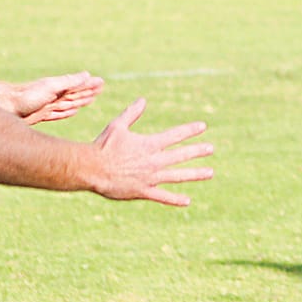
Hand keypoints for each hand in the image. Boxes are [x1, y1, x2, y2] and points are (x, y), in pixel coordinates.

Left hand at [10, 70, 103, 125]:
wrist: (5, 105)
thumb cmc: (26, 95)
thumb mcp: (51, 87)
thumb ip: (69, 82)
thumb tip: (87, 75)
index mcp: (58, 88)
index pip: (78, 86)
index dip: (90, 85)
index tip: (101, 82)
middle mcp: (55, 96)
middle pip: (76, 94)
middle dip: (88, 91)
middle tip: (100, 88)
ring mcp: (48, 105)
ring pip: (69, 104)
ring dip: (81, 101)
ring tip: (90, 99)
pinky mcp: (42, 115)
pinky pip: (60, 113)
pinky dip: (68, 112)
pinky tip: (72, 111)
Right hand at [90, 99, 214, 205]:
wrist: (91, 169)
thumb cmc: (103, 146)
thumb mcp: (117, 126)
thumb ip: (132, 113)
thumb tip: (143, 100)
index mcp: (149, 144)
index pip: (175, 135)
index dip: (190, 130)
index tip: (203, 126)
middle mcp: (153, 161)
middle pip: (181, 155)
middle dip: (197, 151)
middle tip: (211, 148)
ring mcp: (150, 177)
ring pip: (178, 176)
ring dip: (195, 174)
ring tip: (210, 172)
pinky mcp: (143, 191)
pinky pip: (163, 196)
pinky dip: (175, 199)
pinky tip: (187, 201)